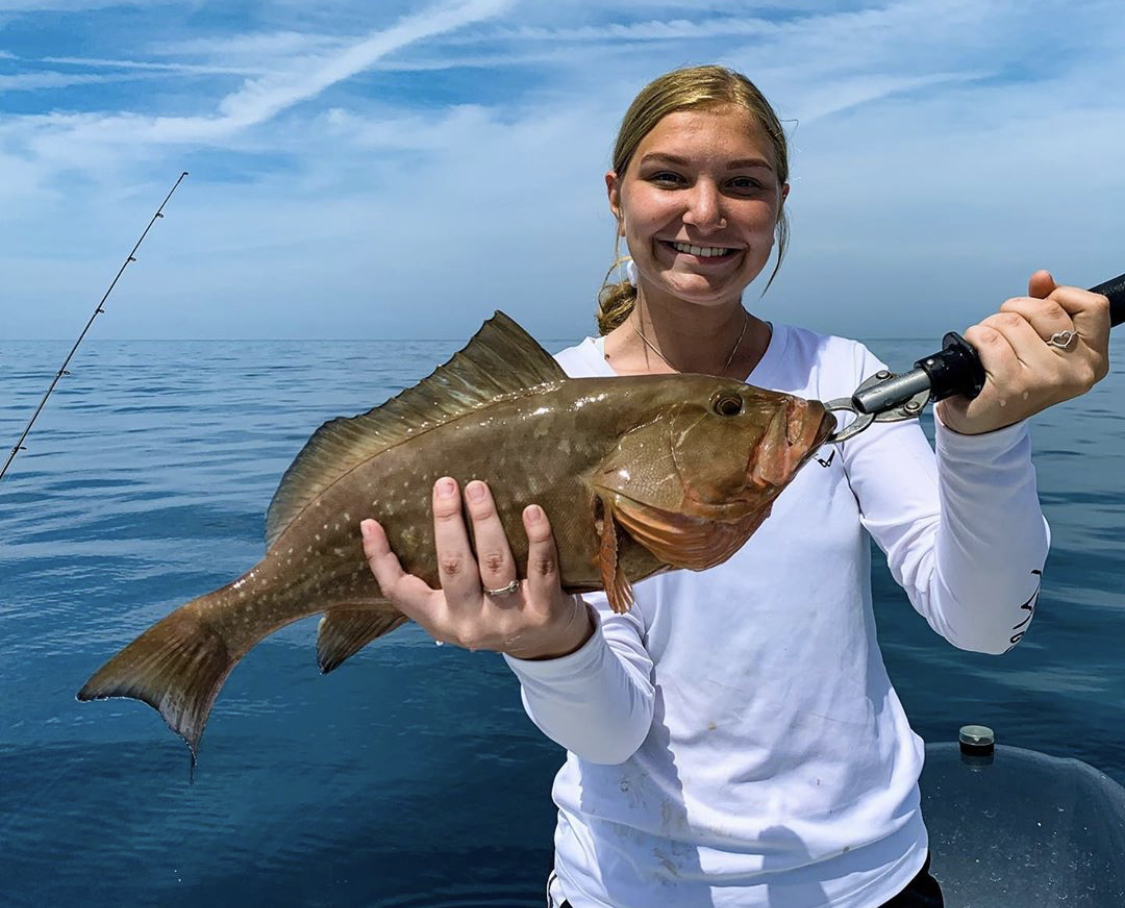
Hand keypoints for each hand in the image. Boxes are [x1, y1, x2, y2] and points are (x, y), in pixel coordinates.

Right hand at [361, 477, 593, 659]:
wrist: (548, 645)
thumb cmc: (492, 609)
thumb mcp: (456, 603)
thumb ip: (433, 574)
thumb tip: (381, 524)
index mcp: (441, 619)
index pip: (400, 592)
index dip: (379, 559)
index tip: (369, 522)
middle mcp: (470, 622)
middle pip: (454, 567)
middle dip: (447, 522)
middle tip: (445, 484)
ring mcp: (508, 619)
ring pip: (495, 564)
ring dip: (486, 522)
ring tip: (478, 488)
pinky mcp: (544, 612)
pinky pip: (541, 570)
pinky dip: (537, 539)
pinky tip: (532, 511)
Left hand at [936, 270, 1110, 434]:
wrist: (983, 420)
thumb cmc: (1014, 375)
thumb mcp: (1039, 340)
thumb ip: (1047, 305)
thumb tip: (1042, 278)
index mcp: (1093, 359)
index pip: (1094, 305)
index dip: (1061, 296)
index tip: (1039, 311)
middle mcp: (1077, 372)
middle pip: (1045, 308)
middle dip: (1015, 309)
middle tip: (1005, 330)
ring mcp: (1046, 380)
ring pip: (1012, 321)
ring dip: (990, 326)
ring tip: (989, 347)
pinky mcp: (1012, 386)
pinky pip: (989, 340)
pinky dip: (975, 338)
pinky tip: (976, 353)